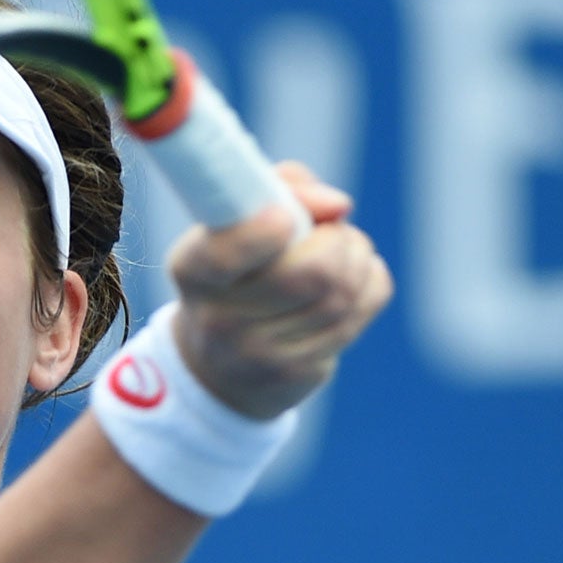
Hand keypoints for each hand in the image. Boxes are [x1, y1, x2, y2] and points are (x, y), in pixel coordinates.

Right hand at [166, 163, 391, 420]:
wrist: (221, 366)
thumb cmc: (238, 271)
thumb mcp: (236, 224)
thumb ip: (279, 189)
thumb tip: (338, 205)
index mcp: (193, 270)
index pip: (226, 255)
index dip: (263, 232)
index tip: (284, 217)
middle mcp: (218, 320)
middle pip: (315, 272)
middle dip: (338, 240)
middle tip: (332, 232)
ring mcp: (258, 355)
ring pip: (343, 290)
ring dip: (357, 257)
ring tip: (344, 252)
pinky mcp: (297, 373)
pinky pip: (361, 309)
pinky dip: (369, 283)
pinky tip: (354, 281)